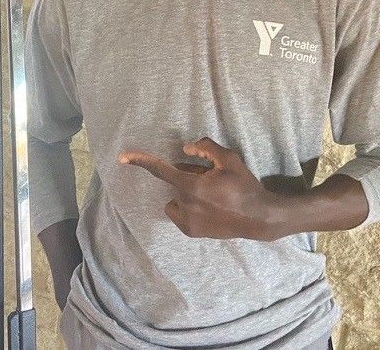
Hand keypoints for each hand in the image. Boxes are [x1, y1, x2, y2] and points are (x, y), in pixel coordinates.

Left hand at [119, 138, 279, 240]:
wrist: (257, 217)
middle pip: (177, 182)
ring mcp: (187, 220)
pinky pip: (178, 212)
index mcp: (192, 186)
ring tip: (211, 196)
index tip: (122, 157)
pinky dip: (187, 207)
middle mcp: (185, 204)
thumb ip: (206, 148)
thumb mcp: (229, 159)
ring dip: (187, 193)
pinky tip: (208, 207)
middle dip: (188, 176)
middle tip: (211, 179)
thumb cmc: (244, 185)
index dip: (141, 161)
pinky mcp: (191, 231)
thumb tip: (185, 148)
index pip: (161, 170)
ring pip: (177, 198)